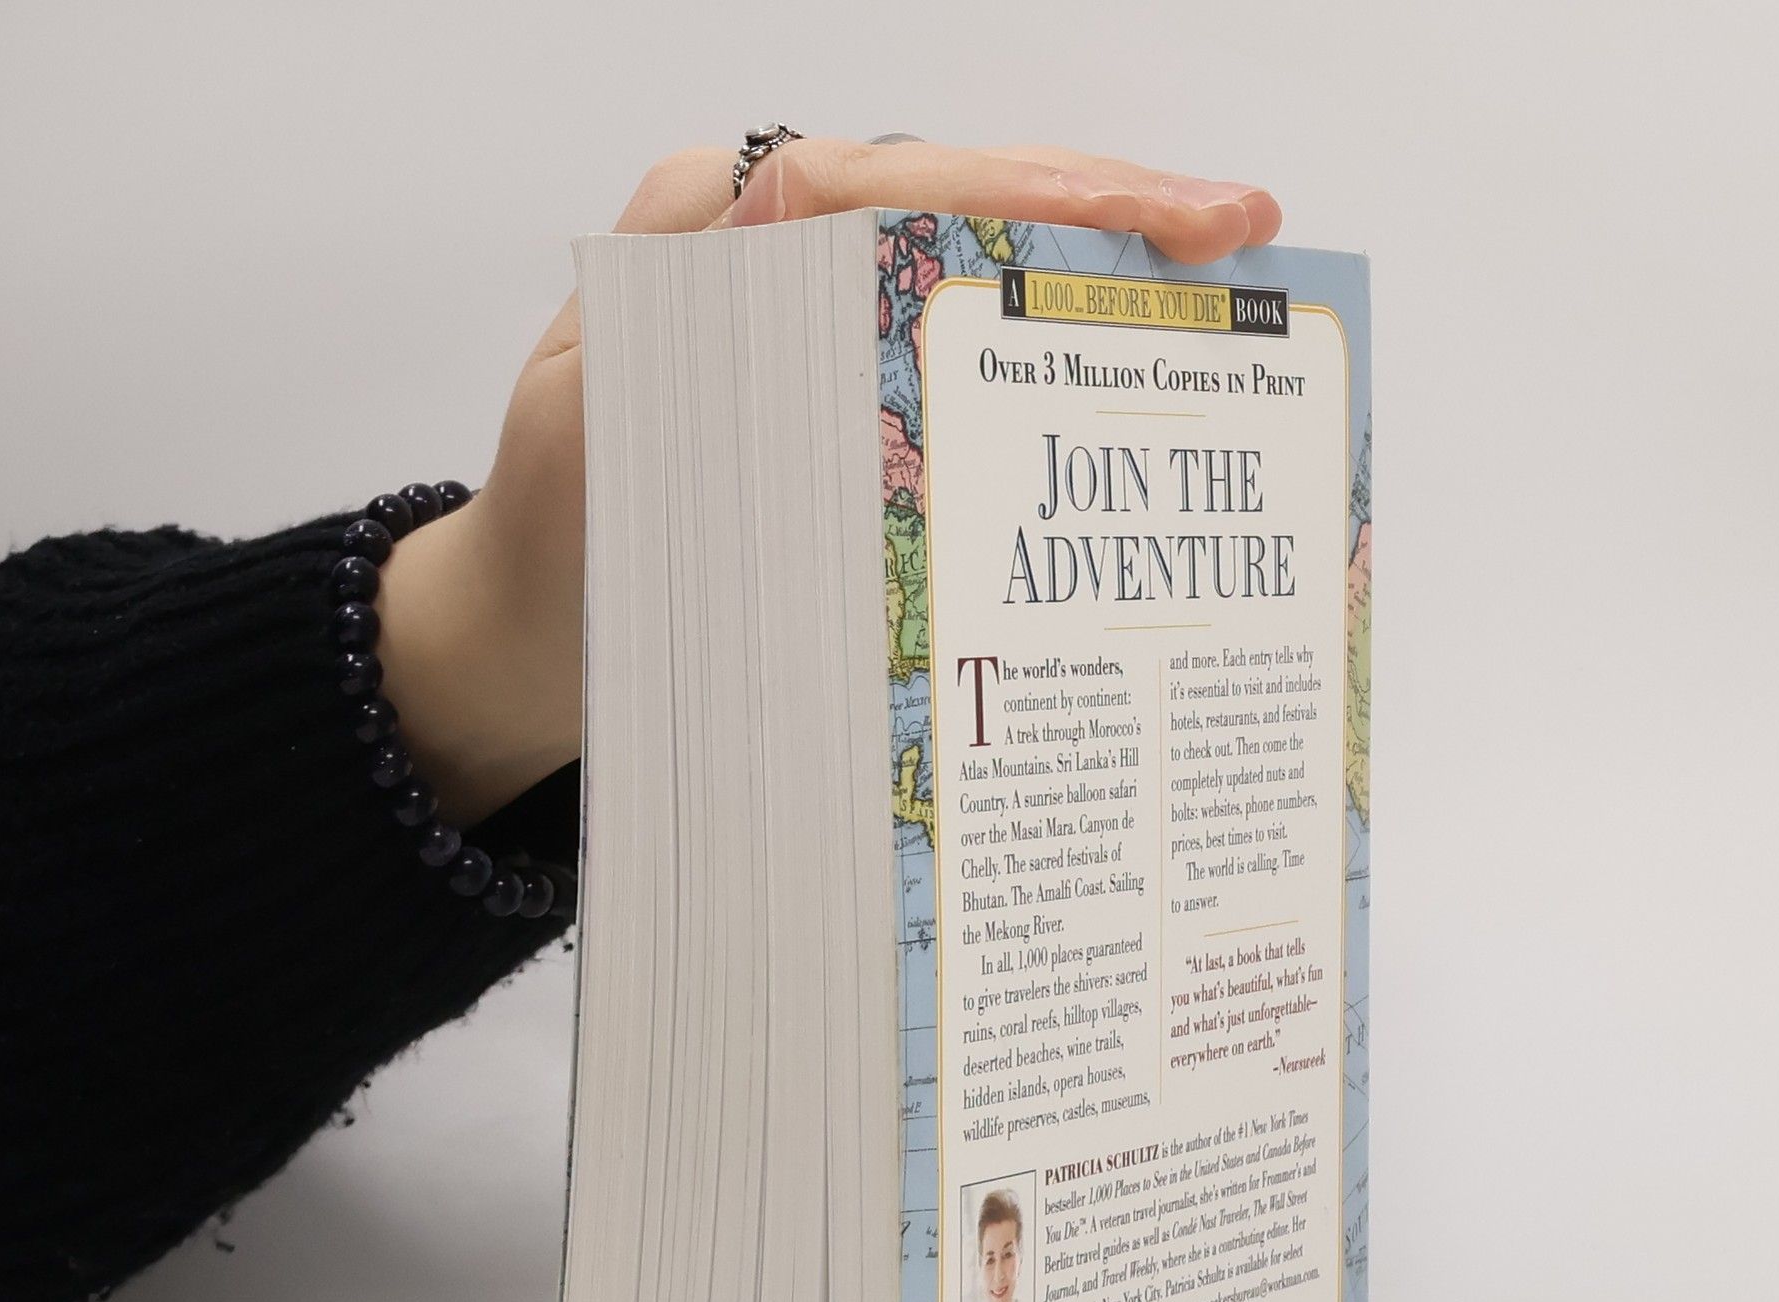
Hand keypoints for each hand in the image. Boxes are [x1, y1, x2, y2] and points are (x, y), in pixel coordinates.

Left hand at [377, 140, 1282, 824]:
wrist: (537, 642)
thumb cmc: (556, 544)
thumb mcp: (589, 425)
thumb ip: (675, 323)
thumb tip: (798, 233)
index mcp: (719, 239)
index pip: (895, 182)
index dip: (1030, 191)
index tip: (1151, 216)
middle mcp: (783, 265)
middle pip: (965, 206)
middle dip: (1108, 211)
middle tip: (1241, 229)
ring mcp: (827, 335)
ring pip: (982, 278)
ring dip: (1101, 280)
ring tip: (1221, 282)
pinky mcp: (854, 409)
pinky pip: (964, 367)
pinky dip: (1051, 370)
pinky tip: (1136, 380)